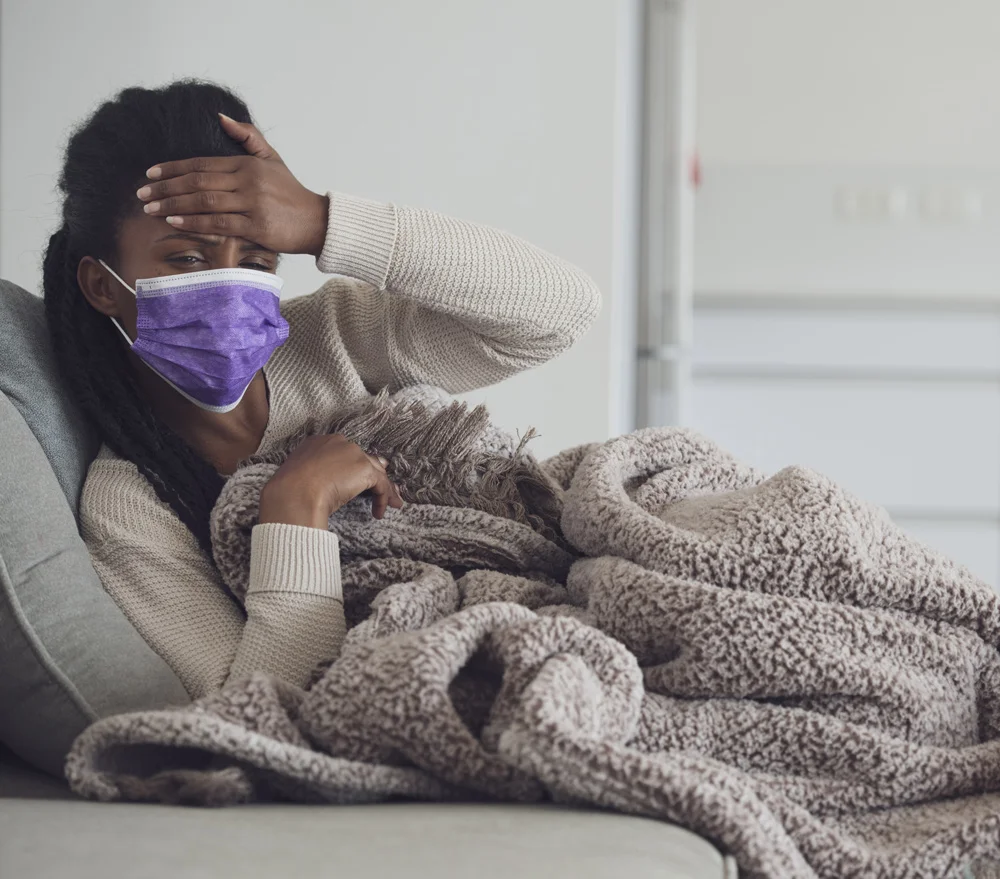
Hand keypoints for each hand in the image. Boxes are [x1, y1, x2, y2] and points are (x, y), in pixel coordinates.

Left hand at [135, 114, 328, 255]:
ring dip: (173, 204)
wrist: (316, 221)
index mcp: (246, 164)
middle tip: (142, 194)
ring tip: (151, 209)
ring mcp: (252, 204)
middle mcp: (247, 181)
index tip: (150, 174)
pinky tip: (175, 221)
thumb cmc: (291, 194)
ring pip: (204, 202)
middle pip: (197, 182)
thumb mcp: (271, 158)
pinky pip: (218, 224)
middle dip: (165, 188)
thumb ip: (247, 136)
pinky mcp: (256, 226)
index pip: (201, 164)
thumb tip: (220, 117)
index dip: (172, 168)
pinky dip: (194, 222)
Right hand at [258, 434, 403, 529]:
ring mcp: (353, 454)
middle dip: (374, 475)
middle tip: (379, 490)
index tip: (355, 480)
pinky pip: (381, 484)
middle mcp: (339, 443)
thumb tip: (333, 484)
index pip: (345, 453)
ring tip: (388, 505)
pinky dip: (383, 499)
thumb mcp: (300, 476)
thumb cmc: (290, 491)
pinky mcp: (364, 469)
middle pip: (364, 459)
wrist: (293, 493)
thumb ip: (315, 475)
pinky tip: (378, 512)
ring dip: (384, 490)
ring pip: (376, 471)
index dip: (353, 468)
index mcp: (319, 442)